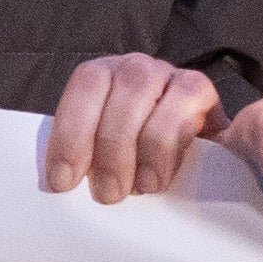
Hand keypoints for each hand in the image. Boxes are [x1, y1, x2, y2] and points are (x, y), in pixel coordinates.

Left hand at [39, 53, 220, 205]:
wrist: (200, 156)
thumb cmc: (140, 156)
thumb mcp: (105, 155)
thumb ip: (85, 157)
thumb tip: (61, 184)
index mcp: (102, 76)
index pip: (83, 87)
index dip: (69, 134)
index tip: (63, 181)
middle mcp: (133, 68)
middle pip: (112, 94)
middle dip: (107, 151)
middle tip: (108, 193)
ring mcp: (167, 73)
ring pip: (142, 97)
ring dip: (138, 152)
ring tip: (137, 188)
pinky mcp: (199, 89)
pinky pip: (179, 114)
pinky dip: (166, 152)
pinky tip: (161, 178)